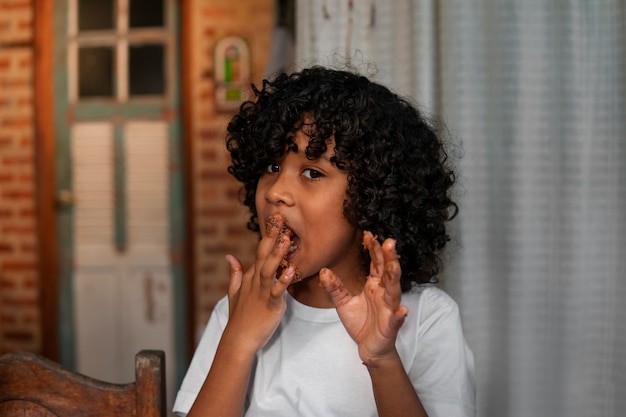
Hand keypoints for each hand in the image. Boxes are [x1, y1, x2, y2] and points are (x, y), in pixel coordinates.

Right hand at [223, 218, 296, 353]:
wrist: (238, 339)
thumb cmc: (240, 317)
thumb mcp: (234, 292)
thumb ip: (235, 273)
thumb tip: (229, 256)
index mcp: (250, 276)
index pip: (260, 251)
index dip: (269, 235)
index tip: (276, 218)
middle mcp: (255, 281)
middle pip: (263, 254)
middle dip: (272, 236)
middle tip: (280, 217)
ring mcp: (262, 293)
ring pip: (269, 269)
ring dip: (277, 254)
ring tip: (286, 239)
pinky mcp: (270, 305)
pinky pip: (277, 291)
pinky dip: (284, 280)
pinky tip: (292, 270)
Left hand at [319, 231, 407, 365]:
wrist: (369, 348)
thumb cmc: (360, 323)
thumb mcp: (343, 302)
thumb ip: (334, 287)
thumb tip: (323, 271)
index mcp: (375, 286)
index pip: (377, 264)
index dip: (374, 250)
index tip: (368, 235)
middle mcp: (384, 294)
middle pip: (388, 273)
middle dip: (389, 258)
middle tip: (388, 242)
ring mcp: (389, 309)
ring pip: (394, 292)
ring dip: (394, 279)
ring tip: (394, 266)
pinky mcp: (390, 326)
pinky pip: (395, 320)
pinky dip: (399, 315)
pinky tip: (402, 310)